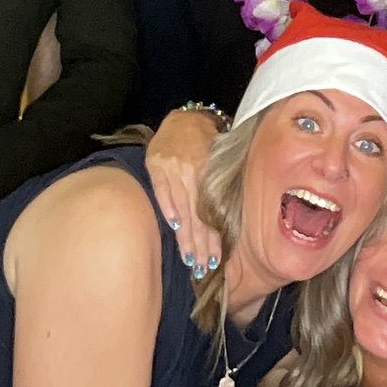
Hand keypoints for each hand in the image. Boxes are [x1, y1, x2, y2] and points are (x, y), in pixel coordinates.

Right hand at [145, 110, 222, 275]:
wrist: (184, 117)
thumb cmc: (208, 142)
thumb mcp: (220, 159)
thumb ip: (222, 186)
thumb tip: (230, 219)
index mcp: (209, 170)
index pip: (211, 212)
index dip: (213, 237)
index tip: (217, 259)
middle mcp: (190, 170)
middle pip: (196, 216)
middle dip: (200, 246)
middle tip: (203, 269)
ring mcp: (171, 168)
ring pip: (180, 209)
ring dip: (185, 237)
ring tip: (191, 260)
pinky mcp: (156, 166)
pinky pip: (162, 194)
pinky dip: (169, 211)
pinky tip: (176, 230)